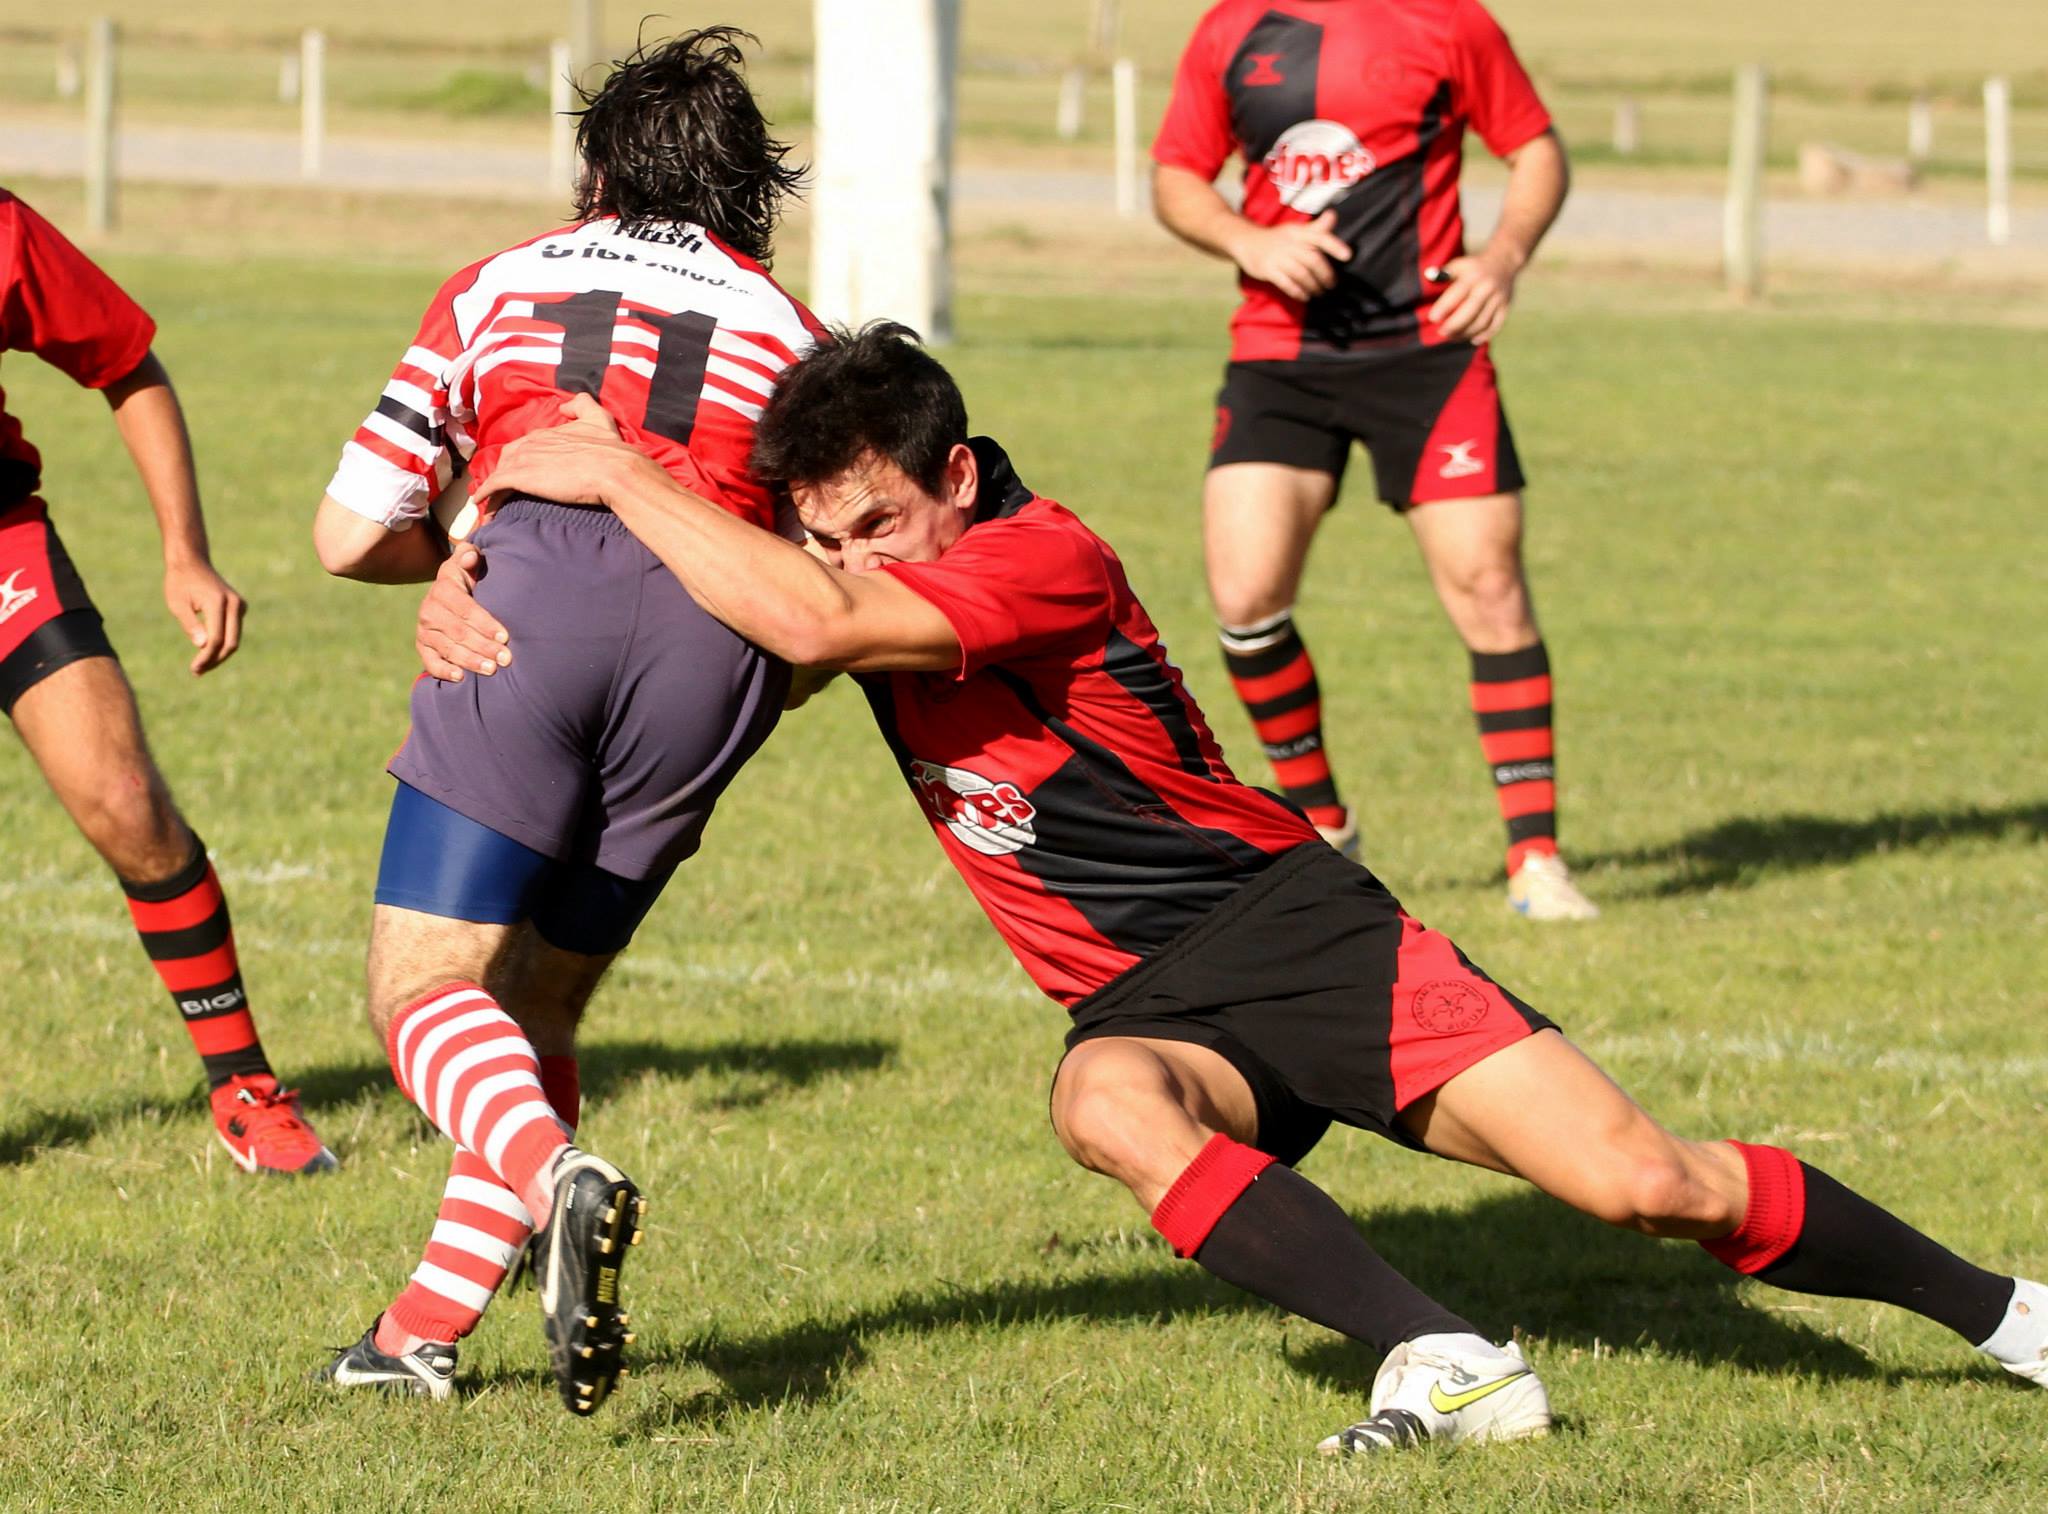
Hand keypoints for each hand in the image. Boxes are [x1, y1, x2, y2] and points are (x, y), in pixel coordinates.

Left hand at [162, 559, 244, 674]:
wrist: (192, 562)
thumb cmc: (180, 582)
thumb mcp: (177, 604)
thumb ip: (190, 625)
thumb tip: (202, 646)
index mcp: (219, 603)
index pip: (216, 639)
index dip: (206, 657)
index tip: (194, 669)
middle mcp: (235, 605)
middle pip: (230, 643)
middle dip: (215, 660)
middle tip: (197, 671)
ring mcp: (240, 606)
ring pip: (234, 640)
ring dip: (219, 655)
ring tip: (200, 666)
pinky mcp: (239, 608)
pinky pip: (233, 632)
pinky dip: (222, 644)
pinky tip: (207, 652)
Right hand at [415, 543, 510, 681]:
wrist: (453, 595)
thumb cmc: (471, 578)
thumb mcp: (470, 563)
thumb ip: (471, 557)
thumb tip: (470, 556)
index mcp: (444, 588)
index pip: (465, 608)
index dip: (485, 623)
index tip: (505, 636)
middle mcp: (430, 609)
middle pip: (458, 631)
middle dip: (483, 646)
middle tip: (505, 658)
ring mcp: (424, 630)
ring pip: (448, 648)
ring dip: (470, 661)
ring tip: (491, 670)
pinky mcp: (423, 647)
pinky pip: (430, 662)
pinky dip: (444, 671)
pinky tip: (461, 678)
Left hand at [482, 394, 642, 509]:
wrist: (613, 470)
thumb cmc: (610, 449)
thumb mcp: (600, 418)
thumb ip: (582, 405)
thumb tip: (565, 406)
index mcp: (547, 433)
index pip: (525, 446)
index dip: (523, 460)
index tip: (525, 474)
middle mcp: (531, 442)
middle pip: (508, 458)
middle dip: (505, 473)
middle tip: (506, 492)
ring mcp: (523, 459)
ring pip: (499, 472)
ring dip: (494, 488)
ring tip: (494, 504)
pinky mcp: (519, 477)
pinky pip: (494, 485)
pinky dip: (485, 494)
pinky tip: (481, 504)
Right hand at [1230, 211, 1352, 301]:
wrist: (1246, 241)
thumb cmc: (1277, 238)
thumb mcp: (1296, 230)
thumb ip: (1316, 228)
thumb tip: (1334, 215)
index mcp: (1298, 232)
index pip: (1319, 237)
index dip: (1334, 246)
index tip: (1348, 256)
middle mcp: (1289, 243)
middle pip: (1312, 260)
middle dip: (1325, 275)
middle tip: (1331, 284)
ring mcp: (1277, 257)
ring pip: (1301, 273)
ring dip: (1313, 286)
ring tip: (1319, 292)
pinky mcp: (1267, 270)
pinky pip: (1286, 283)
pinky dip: (1297, 291)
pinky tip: (1305, 297)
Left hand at [1427, 249, 1518, 343]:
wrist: (1504, 261)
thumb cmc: (1475, 267)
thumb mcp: (1459, 264)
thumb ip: (1443, 272)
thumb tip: (1429, 276)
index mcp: (1473, 276)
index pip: (1457, 293)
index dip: (1444, 307)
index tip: (1433, 318)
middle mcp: (1487, 288)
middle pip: (1471, 311)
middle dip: (1455, 325)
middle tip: (1442, 333)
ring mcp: (1498, 298)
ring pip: (1482, 321)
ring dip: (1466, 333)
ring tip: (1453, 337)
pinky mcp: (1506, 307)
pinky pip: (1496, 325)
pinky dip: (1484, 335)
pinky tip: (1472, 339)